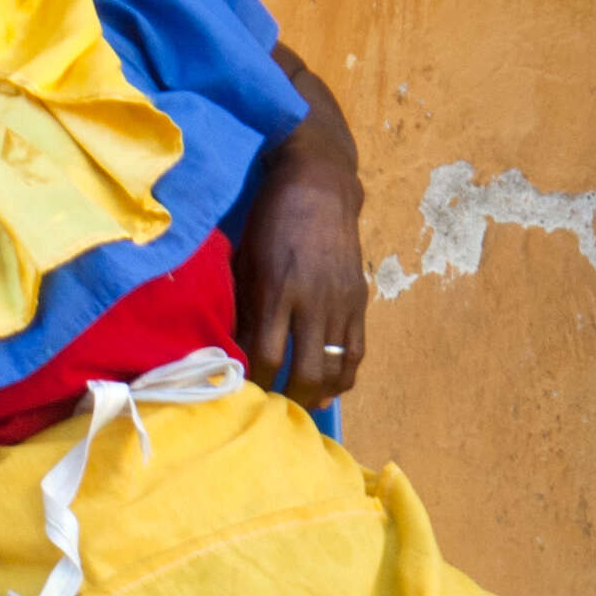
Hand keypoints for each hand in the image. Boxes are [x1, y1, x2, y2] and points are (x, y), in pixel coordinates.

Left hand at [235, 145, 367, 409]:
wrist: (319, 186)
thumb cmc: (271, 220)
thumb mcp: (246, 260)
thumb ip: (244, 307)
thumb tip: (235, 353)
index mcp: (277, 289)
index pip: (265, 354)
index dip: (254, 382)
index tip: (243, 393)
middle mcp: (313, 301)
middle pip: (305, 371)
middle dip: (289, 398)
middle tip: (273, 409)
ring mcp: (341, 303)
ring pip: (335, 369)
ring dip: (318, 394)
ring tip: (302, 405)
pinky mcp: (359, 301)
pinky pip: (356, 353)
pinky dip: (343, 377)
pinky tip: (330, 389)